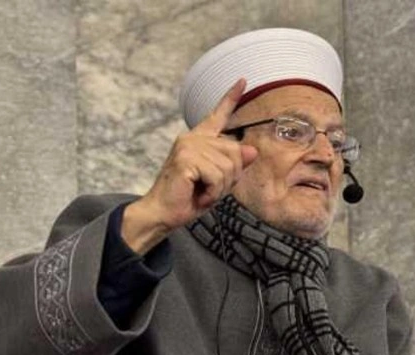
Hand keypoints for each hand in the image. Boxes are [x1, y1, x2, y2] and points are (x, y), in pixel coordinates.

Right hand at [122, 79, 257, 252]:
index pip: (218, 115)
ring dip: (220, 187)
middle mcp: (193, 138)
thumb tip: (251, 150)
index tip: (243, 80)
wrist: (163, 213)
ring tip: (202, 192)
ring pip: (228, 166)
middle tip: (210, 189)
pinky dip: (212, 192)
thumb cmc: (188, 198)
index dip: (231, 97)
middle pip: (235, 152)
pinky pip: (217, 176)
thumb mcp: (218, 181)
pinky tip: (199, 195)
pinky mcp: (186, 159)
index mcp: (199, 140)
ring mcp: (188, 146)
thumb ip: (233, 165)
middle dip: (230, 177)